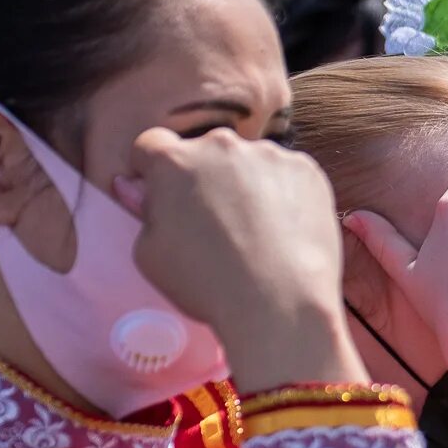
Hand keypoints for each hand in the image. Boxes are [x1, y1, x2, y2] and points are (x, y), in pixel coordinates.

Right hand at [122, 127, 351, 388]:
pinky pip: (287, 175)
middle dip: (203, 177)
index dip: (152, 169)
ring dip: (246, 184)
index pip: (151, 145)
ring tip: (255, 233)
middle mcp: (221, 145)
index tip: (161, 193)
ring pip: (249, 163)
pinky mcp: (307, 169)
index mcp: (174, 161)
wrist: (281, 302)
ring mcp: (269, 153)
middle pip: (204, 152)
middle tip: (213, 221)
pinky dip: (283, 194)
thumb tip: (139, 187)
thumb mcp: (150, 254)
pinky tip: (284, 232)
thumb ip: (144, 211)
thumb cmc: (206, 284)